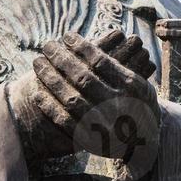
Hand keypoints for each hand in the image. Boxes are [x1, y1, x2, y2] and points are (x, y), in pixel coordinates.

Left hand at [33, 31, 159, 166]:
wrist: (144, 144)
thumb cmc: (137, 105)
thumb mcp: (140, 83)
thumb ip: (120, 65)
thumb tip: (98, 38)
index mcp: (131, 87)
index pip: (101, 62)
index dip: (81, 47)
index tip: (67, 36)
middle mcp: (118, 106)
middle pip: (83, 78)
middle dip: (62, 59)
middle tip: (47, 45)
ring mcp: (103, 125)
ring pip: (71, 98)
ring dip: (51, 79)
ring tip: (38, 63)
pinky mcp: (90, 141)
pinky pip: (65, 122)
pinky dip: (49, 106)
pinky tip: (37, 92)